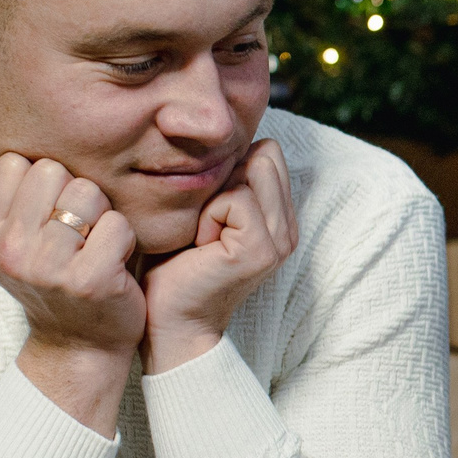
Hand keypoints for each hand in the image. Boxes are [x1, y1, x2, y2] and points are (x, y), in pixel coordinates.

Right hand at [0, 116, 142, 435]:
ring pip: (87, 193)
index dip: (45, 182)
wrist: (80, 345)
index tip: (50, 217)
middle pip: (53, 170)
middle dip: (75, 194)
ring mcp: (45, 269)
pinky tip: (114, 263)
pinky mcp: (88, 282)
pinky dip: (124, 238)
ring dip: (102, 216)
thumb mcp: (16, 230)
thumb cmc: (54, 275)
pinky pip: (118, 224)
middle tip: (77, 233)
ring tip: (94, 246)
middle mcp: (6, 252)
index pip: (16, 162)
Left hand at [140, 139, 296, 373]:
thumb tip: (217, 137)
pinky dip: (208, 216)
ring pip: (252, 170)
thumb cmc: (174, 265)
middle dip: (225, 178)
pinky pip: (235, 198)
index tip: (209, 210)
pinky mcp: (262, 249)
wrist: (169, 320)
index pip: (268, 151)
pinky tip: (201, 246)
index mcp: (279, 217)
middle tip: (205, 222)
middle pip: (265, 153)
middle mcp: (288, 227)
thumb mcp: (204, 211)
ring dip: (215, 198)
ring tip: (203, 235)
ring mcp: (280, 239)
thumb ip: (224, 179)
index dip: (230, 167)